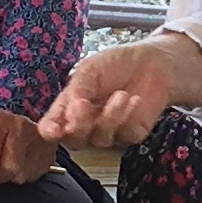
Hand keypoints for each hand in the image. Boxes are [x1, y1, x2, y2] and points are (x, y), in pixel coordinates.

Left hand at [0, 109, 58, 197]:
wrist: (9, 128)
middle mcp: (20, 124)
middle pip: (9, 167)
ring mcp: (38, 137)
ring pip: (22, 174)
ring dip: (10, 177)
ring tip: (5, 165)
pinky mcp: (49, 149)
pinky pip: (35, 175)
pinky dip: (23, 175)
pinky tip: (19, 165)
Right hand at [41, 42, 188, 148]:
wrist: (152, 62)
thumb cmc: (117, 64)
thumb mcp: (90, 69)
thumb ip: (77, 89)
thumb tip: (70, 107)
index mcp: (69, 107)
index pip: (52, 126)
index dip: (49, 132)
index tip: (53, 130)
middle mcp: (86, 124)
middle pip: (74, 140)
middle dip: (78, 125)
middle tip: (82, 104)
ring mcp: (108, 132)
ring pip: (100, 139)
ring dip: (109, 117)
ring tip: (121, 94)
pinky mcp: (130, 135)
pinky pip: (124, 136)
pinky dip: (128, 117)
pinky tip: (135, 100)